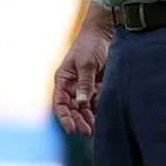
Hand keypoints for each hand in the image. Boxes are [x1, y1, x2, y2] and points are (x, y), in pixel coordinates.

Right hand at [53, 22, 111, 136]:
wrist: (105, 33)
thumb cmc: (90, 45)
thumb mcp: (86, 64)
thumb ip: (85, 84)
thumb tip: (81, 104)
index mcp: (63, 80)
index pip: (60, 104)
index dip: (64, 118)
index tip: (71, 129)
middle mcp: (72, 87)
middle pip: (72, 110)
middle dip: (78, 121)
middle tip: (87, 131)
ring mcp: (85, 88)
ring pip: (84, 110)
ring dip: (88, 119)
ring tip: (95, 128)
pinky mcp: (97, 88)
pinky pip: (96, 104)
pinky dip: (98, 112)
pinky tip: (104, 117)